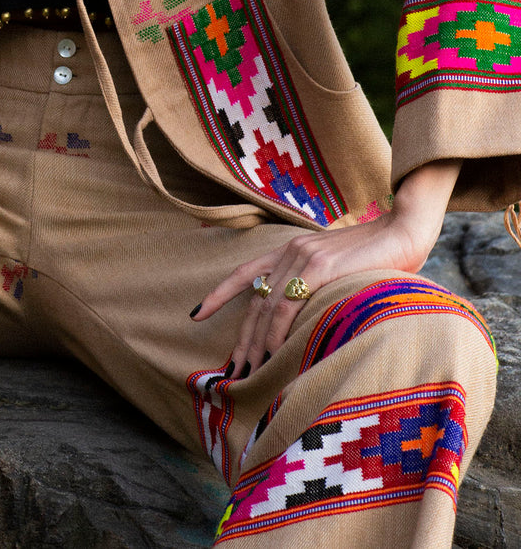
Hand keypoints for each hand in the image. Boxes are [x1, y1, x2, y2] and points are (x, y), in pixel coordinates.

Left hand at [191, 160, 461, 377]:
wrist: (404, 230)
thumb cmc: (379, 257)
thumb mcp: (339, 272)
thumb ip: (319, 288)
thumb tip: (308, 320)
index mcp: (291, 250)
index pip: (245, 274)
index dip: (218, 294)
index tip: (196, 314)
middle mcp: (291, 251)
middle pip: (253, 299)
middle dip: (241, 337)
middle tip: (233, 369)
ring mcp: (304, 256)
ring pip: (267, 305)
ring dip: (256, 342)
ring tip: (250, 371)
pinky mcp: (321, 266)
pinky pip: (289, 303)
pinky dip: (277, 330)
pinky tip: (272, 352)